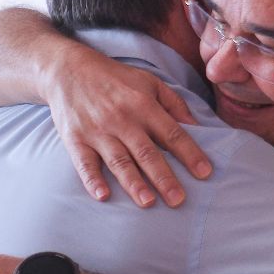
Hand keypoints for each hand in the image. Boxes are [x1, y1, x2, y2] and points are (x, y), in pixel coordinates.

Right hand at [44, 45, 211, 207]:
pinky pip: (84, 163)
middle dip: (164, 177)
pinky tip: (103, 196)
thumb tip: (196, 127)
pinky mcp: (75, 139)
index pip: (171, 133)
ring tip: (148, 202)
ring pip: (119, 161)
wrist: (68, 70)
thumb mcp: (149, 82)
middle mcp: (122, 119)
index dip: (189, 153)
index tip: (205, 173)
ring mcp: (97, 131)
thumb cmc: (116, 79)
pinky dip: (92, 180)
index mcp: (143, 105)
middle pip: (146, 152)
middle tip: (178, 200)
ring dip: (133, 183)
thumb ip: (174, 104)